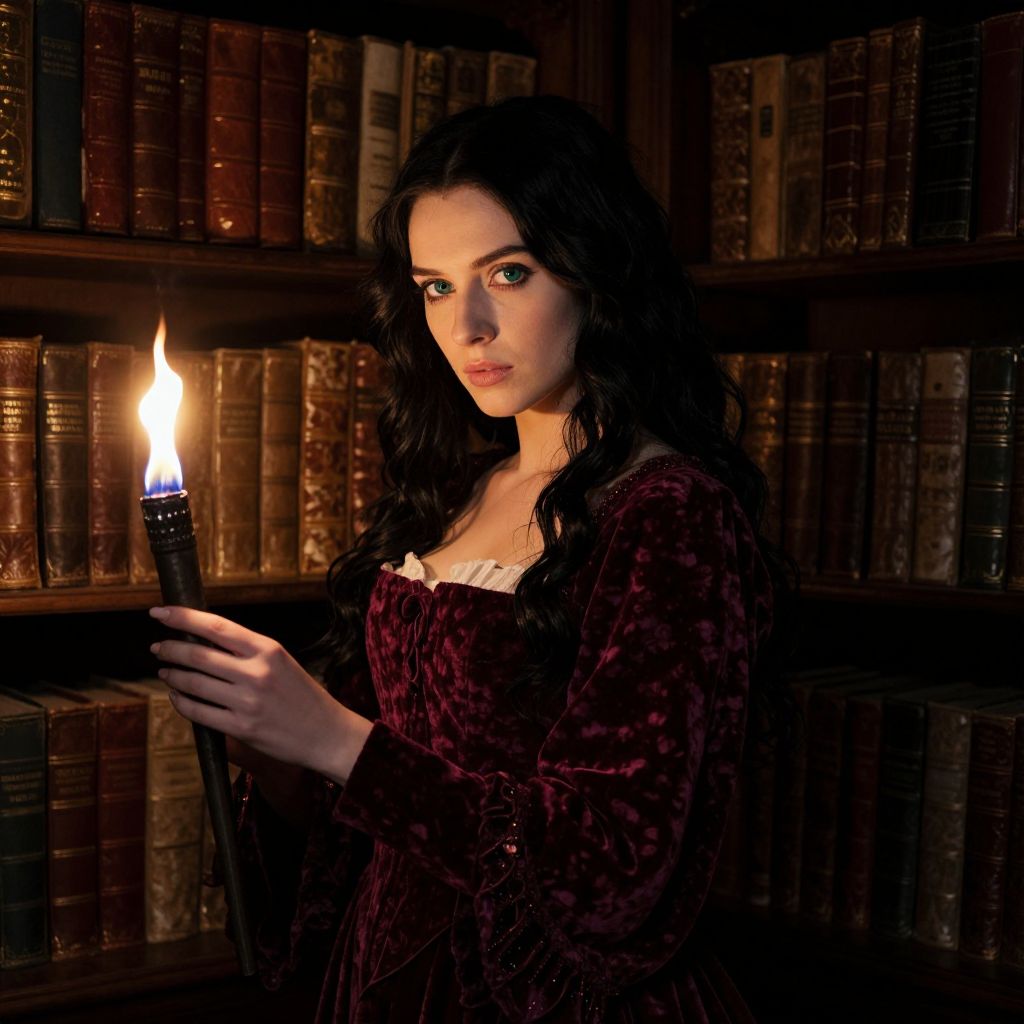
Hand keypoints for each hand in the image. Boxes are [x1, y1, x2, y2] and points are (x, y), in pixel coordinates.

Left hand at [148, 606, 372, 784]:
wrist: (326, 733)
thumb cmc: (301, 694)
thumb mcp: (281, 661)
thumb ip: (247, 651)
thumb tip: (203, 641)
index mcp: (268, 649)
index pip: (216, 626)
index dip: (183, 617)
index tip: (160, 612)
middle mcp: (257, 672)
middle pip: (198, 655)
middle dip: (170, 649)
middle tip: (158, 647)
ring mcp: (248, 702)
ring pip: (193, 684)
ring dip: (172, 676)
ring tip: (166, 671)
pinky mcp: (241, 728)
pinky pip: (199, 713)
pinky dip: (181, 702)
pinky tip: (177, 697)